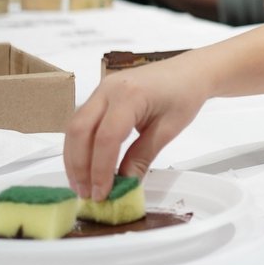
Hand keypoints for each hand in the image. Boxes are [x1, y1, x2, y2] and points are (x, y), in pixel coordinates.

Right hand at [64, 57, 209, 199]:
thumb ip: (143, 157)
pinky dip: (79, 146)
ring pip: (74, 127)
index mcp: (130, 95)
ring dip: (74, 159)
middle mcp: (108, 89)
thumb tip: (124, 185)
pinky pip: (81, 122)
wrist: (189, 71)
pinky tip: (85, 166)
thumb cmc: (185, 94)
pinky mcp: (99, 95)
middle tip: (86, 193)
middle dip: (79, 166)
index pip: (106, 137)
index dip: (100, 169)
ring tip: (83, 186)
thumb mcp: (169, 129)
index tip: (102, 194)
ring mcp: (101, 90)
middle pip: (80, 131)